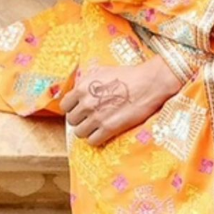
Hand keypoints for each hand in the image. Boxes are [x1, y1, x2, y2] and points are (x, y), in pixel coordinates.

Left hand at [60, 55, 181, 146]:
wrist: (148, 83)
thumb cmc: (128, 76)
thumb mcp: (102, 72)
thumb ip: (86, 82)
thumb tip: (77, 89)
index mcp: (82, 87)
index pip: (65, 105)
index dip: (73, 108)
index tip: (80, 110)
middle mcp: (86, 103)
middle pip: (72, 120)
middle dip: (80, 120)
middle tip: (91, 119)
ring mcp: (97, 116)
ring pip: (80, 133)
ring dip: (87, 131)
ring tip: (97, 127)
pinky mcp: (109, 128)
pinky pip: (92, 141)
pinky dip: (97, 139)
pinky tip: (104, 133)